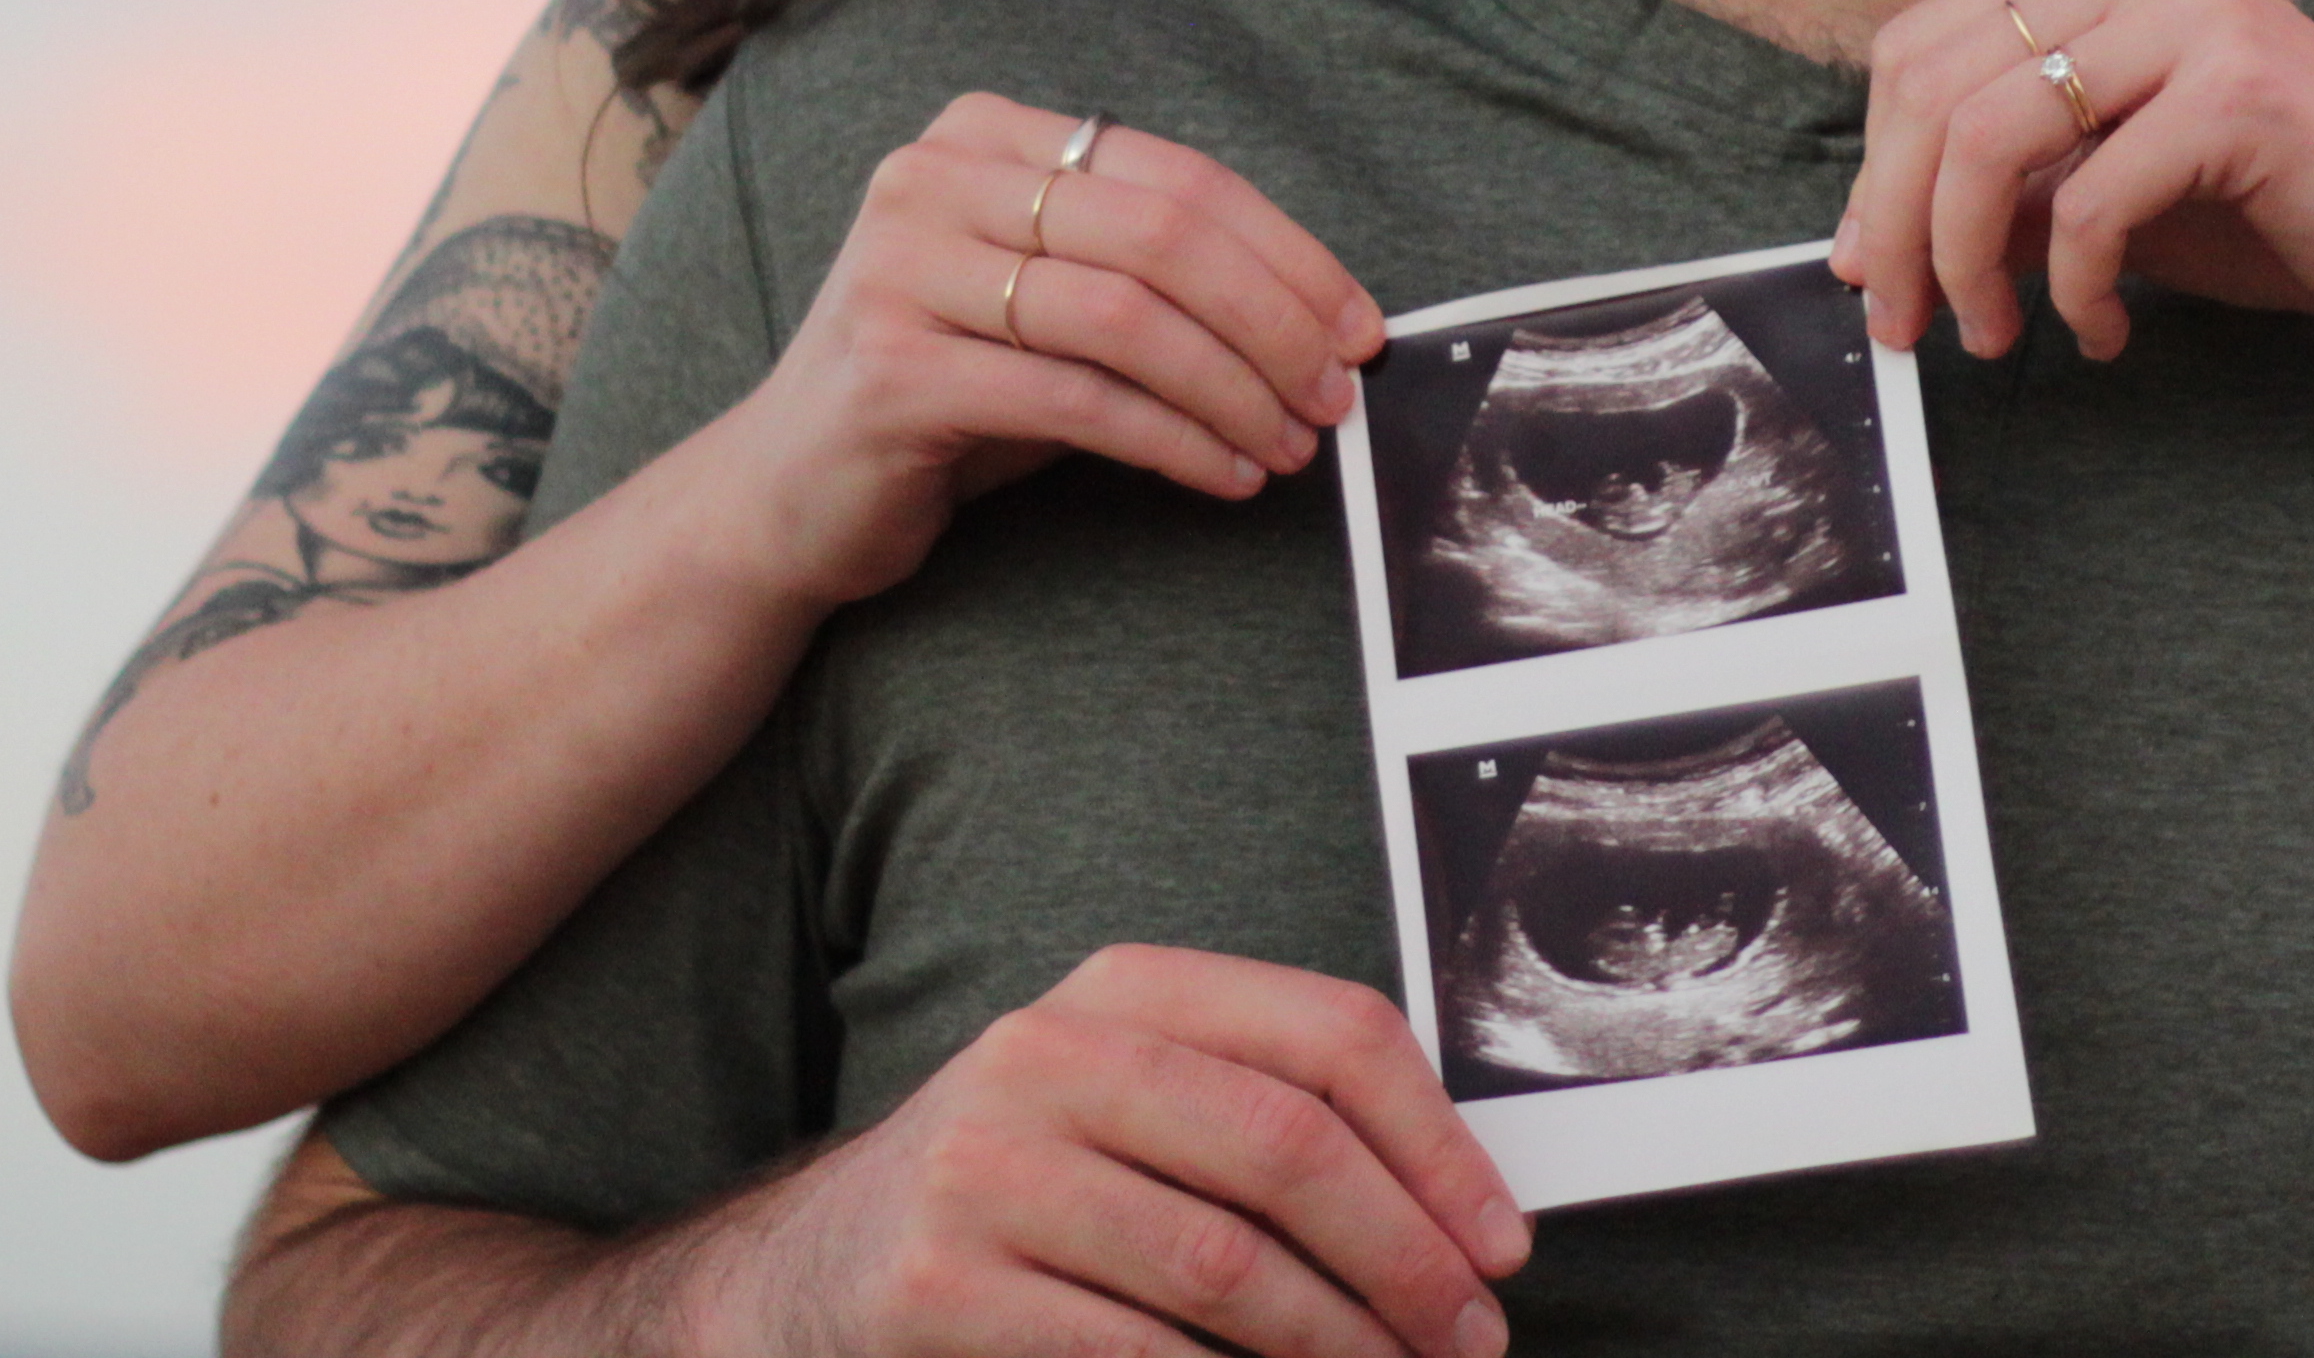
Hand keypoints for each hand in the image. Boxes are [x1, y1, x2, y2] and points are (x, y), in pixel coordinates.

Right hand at [714, 948, 1526, 1357]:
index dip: (1439, 1146)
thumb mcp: (1127, 1108)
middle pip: (1290, 1150)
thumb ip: (1261, 1116)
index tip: (1502, 1245)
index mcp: (1124, 992)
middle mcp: (1049, 1056)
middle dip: (1407, 1261)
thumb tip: (1456, 1215)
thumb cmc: (1020, 1195)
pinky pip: (1132, 1355)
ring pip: (1225, 1267)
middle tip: (1469, 1341)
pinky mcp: (939, 1286)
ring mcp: (986, 1170)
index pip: (1330, 1036)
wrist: (812, 1275)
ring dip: (1338, 1346)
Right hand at [716, 96, 1390, 610]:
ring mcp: (901, 270)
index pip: (1177, 176)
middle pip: (1162, 234)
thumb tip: (1320, 319)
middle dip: (1275, 320)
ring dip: (1236, 389)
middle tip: (1337, 393)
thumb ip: (1152, 282)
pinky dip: (1174, 441)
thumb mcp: (1051, 308)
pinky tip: (1227, 474)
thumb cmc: (949, 392)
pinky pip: (1076, 398)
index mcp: (983, 135)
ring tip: (1294, 443)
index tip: (1357, 323)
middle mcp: (933, 179)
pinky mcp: (891, 371)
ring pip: (1127, 317)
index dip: (1286, 252)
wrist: (786, 492)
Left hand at [1840, 0, 2313, 361]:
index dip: (1876, 169)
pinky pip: (2091, 203)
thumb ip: (2006, 188)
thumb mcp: (2109, 189)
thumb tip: (1870, 241)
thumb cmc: (2281, 204)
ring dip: (1967, 263)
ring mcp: (2192, 7)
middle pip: (1932, 86)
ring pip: (1987, 135)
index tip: (1877, 273)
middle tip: (1911, 326)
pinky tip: (2105, 331)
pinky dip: (2075, 290)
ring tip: (2001, 337)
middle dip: (1899, 227)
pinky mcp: (2239, 88)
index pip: (1917, 46)